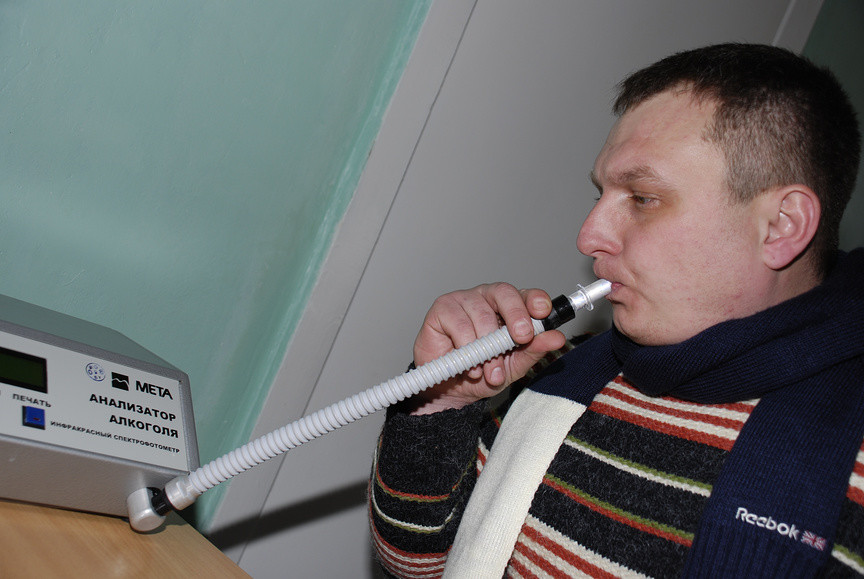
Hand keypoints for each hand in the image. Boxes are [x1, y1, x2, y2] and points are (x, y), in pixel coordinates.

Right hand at [409, 283, 566, 414]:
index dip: (535, 300)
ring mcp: (463, 300)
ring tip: (489, 372)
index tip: (542, 313)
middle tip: (522, 337)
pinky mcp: (442, 309)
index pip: (526, 294)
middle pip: (504, 292)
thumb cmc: (482, 372)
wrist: (452, 390)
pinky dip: (467, 348)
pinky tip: (470, 365)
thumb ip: (535, 350)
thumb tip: (556, 338)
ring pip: (481, 314)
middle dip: (516, 315)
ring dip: (488, 349)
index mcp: (509, 307)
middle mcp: (487, 298)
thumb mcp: (514, 366)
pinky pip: (459, 324)